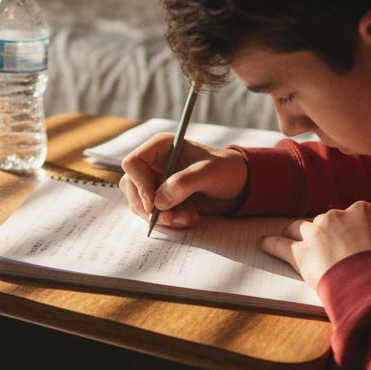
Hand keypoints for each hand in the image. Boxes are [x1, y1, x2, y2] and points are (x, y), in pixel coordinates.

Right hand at [120, 134, 247, 227]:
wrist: (240, 186)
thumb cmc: (226, 170)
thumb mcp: (208, 173)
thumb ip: (184, 183)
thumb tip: (158, 201)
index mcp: (160, 148)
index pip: (133, 164)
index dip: (139, 185)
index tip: (154, 205)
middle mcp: (154, 164)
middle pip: (130, 187)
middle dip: (148, 207)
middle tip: (170, 219)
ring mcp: (156, 183)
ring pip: (140, 204)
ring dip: (161, 217)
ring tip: (187, 218)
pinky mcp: (163, 201)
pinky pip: (153, 215)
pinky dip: (169, 222)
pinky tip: (190, 219)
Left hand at [260, 201, 370, 284]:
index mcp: (363, 210)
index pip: (352, 216)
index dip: (350, 231)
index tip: (351, 241)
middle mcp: (337, 216)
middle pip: (325, 222)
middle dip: (325, 234)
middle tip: (326, 248)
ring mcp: (316, 232)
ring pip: (300, 229)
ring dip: (297, 236)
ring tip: (290, 240)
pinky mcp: (300, 253)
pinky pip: (280, 245)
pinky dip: (271, 244)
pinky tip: (264, 244)